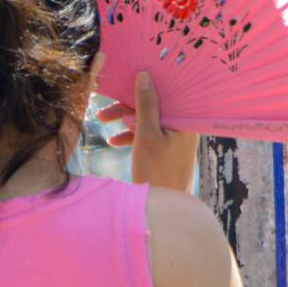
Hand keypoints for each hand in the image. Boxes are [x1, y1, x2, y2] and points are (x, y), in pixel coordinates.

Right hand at [96, 71, 199, 192]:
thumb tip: (144, 76)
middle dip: (128, 104)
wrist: (160, 210)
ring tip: (102, 120)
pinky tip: (114, 140)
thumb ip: (146, 104)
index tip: (127, 77)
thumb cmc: (157, 171)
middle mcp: (183, 127)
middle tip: (105, 106)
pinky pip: (149, 135)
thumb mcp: (147, 134)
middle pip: (155, 105)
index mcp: (185, 120)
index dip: (147, 83)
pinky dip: (132, 135)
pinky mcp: (166, 151)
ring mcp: (175, 140)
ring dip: (125, 119)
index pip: (167, 91)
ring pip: (149, 120)